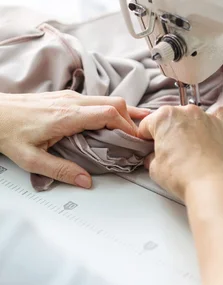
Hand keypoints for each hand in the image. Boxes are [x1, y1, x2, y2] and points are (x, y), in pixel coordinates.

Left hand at [0, 91, 150, 187]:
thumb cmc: (7, 132)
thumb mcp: (31, 159)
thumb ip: (60, 170)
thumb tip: (85, 181)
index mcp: (67, 116)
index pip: (109, 113)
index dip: (127, 126)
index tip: (136, 140)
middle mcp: (71, 102)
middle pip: (115, 102)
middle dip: (132, 118)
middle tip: (140, 136)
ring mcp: (69, 96)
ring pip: (108, 99)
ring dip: (123, 113)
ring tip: (134, 129)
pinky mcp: (66, 97)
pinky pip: (97, 100)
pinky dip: (111, 110)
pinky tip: (114, 121)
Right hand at [138, 105, 222, 199]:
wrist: (213, 184)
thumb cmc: (184, 176)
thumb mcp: (155, 169)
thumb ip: (152, 157)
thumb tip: (155, 157)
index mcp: (164, 117)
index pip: (148, 124)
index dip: (146, 138)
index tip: (150, 146)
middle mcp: (187, 112)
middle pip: (172, 119)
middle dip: (169, 133)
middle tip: (171, 152)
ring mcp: (207, 117)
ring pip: (194, 117)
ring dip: (191, 129)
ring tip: (192, 150)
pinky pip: (220, 115)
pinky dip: (214, 123)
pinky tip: (212, 133)